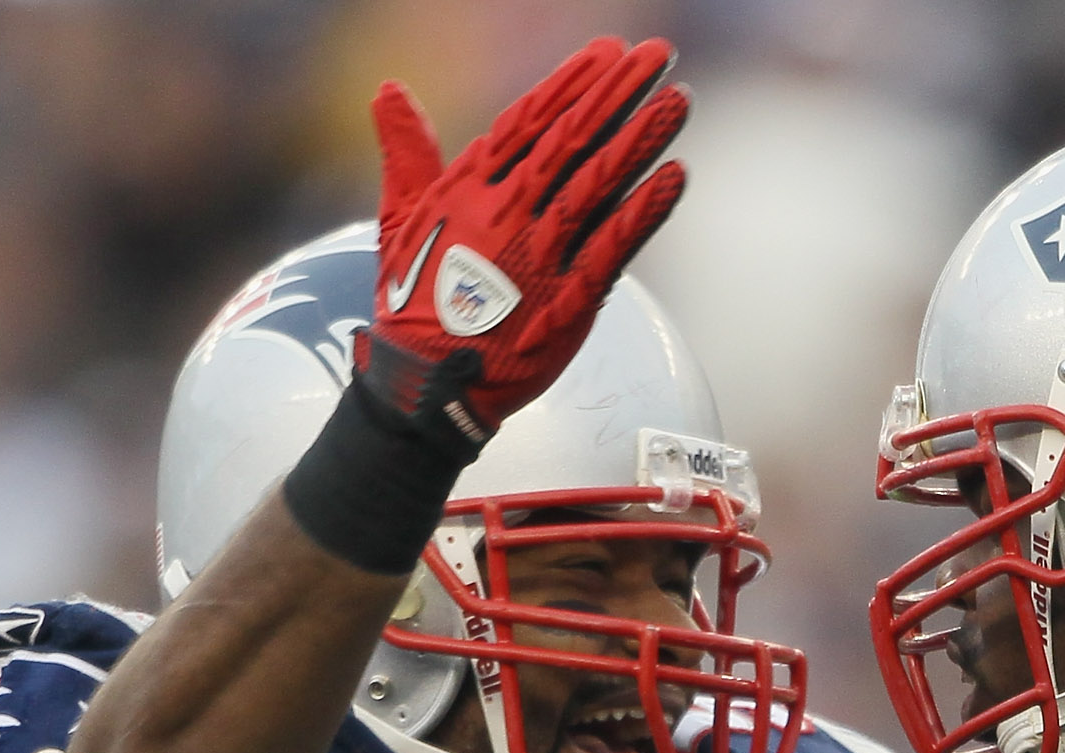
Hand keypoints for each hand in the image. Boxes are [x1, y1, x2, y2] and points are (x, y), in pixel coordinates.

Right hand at [356, 38, 690, 450]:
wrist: (428, 385)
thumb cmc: (415, 303)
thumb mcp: (399, 219)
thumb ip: (406, 152)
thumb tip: (387, 90)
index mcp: (469, 188)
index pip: (529, 122)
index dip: (571, 85)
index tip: (607, 54)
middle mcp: (507, 212)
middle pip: (571, 140)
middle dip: (617, 94)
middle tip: (654, 56)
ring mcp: (541, 254)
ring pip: (599, 183)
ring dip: (642, 138)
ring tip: (677, 100)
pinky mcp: (569, 298)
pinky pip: (614, 246)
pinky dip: (646, 210)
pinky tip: (675, 176)